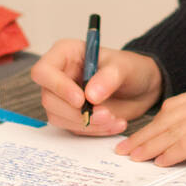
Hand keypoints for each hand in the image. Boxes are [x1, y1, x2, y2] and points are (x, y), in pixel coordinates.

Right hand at [29, 40, 161, 136]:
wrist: (142, 87)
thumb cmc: (131, 68)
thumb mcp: (124, 67)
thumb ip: (108, 78)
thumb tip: (90, 95)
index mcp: (65, 54)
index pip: (44, 71)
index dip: (58, 87)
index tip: (81, 99)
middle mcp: (59, 76)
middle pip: (49, 99)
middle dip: (77, 112)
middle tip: (106, 114)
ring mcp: (63, 97)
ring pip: (58, 117)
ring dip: (87, 124)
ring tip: (114, 119)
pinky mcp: (72, 115)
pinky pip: (73, 128)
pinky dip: (94, 130)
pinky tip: (115, 124)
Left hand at [114, 80, 185, 170]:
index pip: (177, 105)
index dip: (154, 122)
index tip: (139, 135)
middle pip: (169, 115)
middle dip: (144, 133)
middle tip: (125, 149)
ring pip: (173, 129)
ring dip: (150, 145)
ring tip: (135, 158)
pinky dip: (170, 153)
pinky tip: (159, 162)